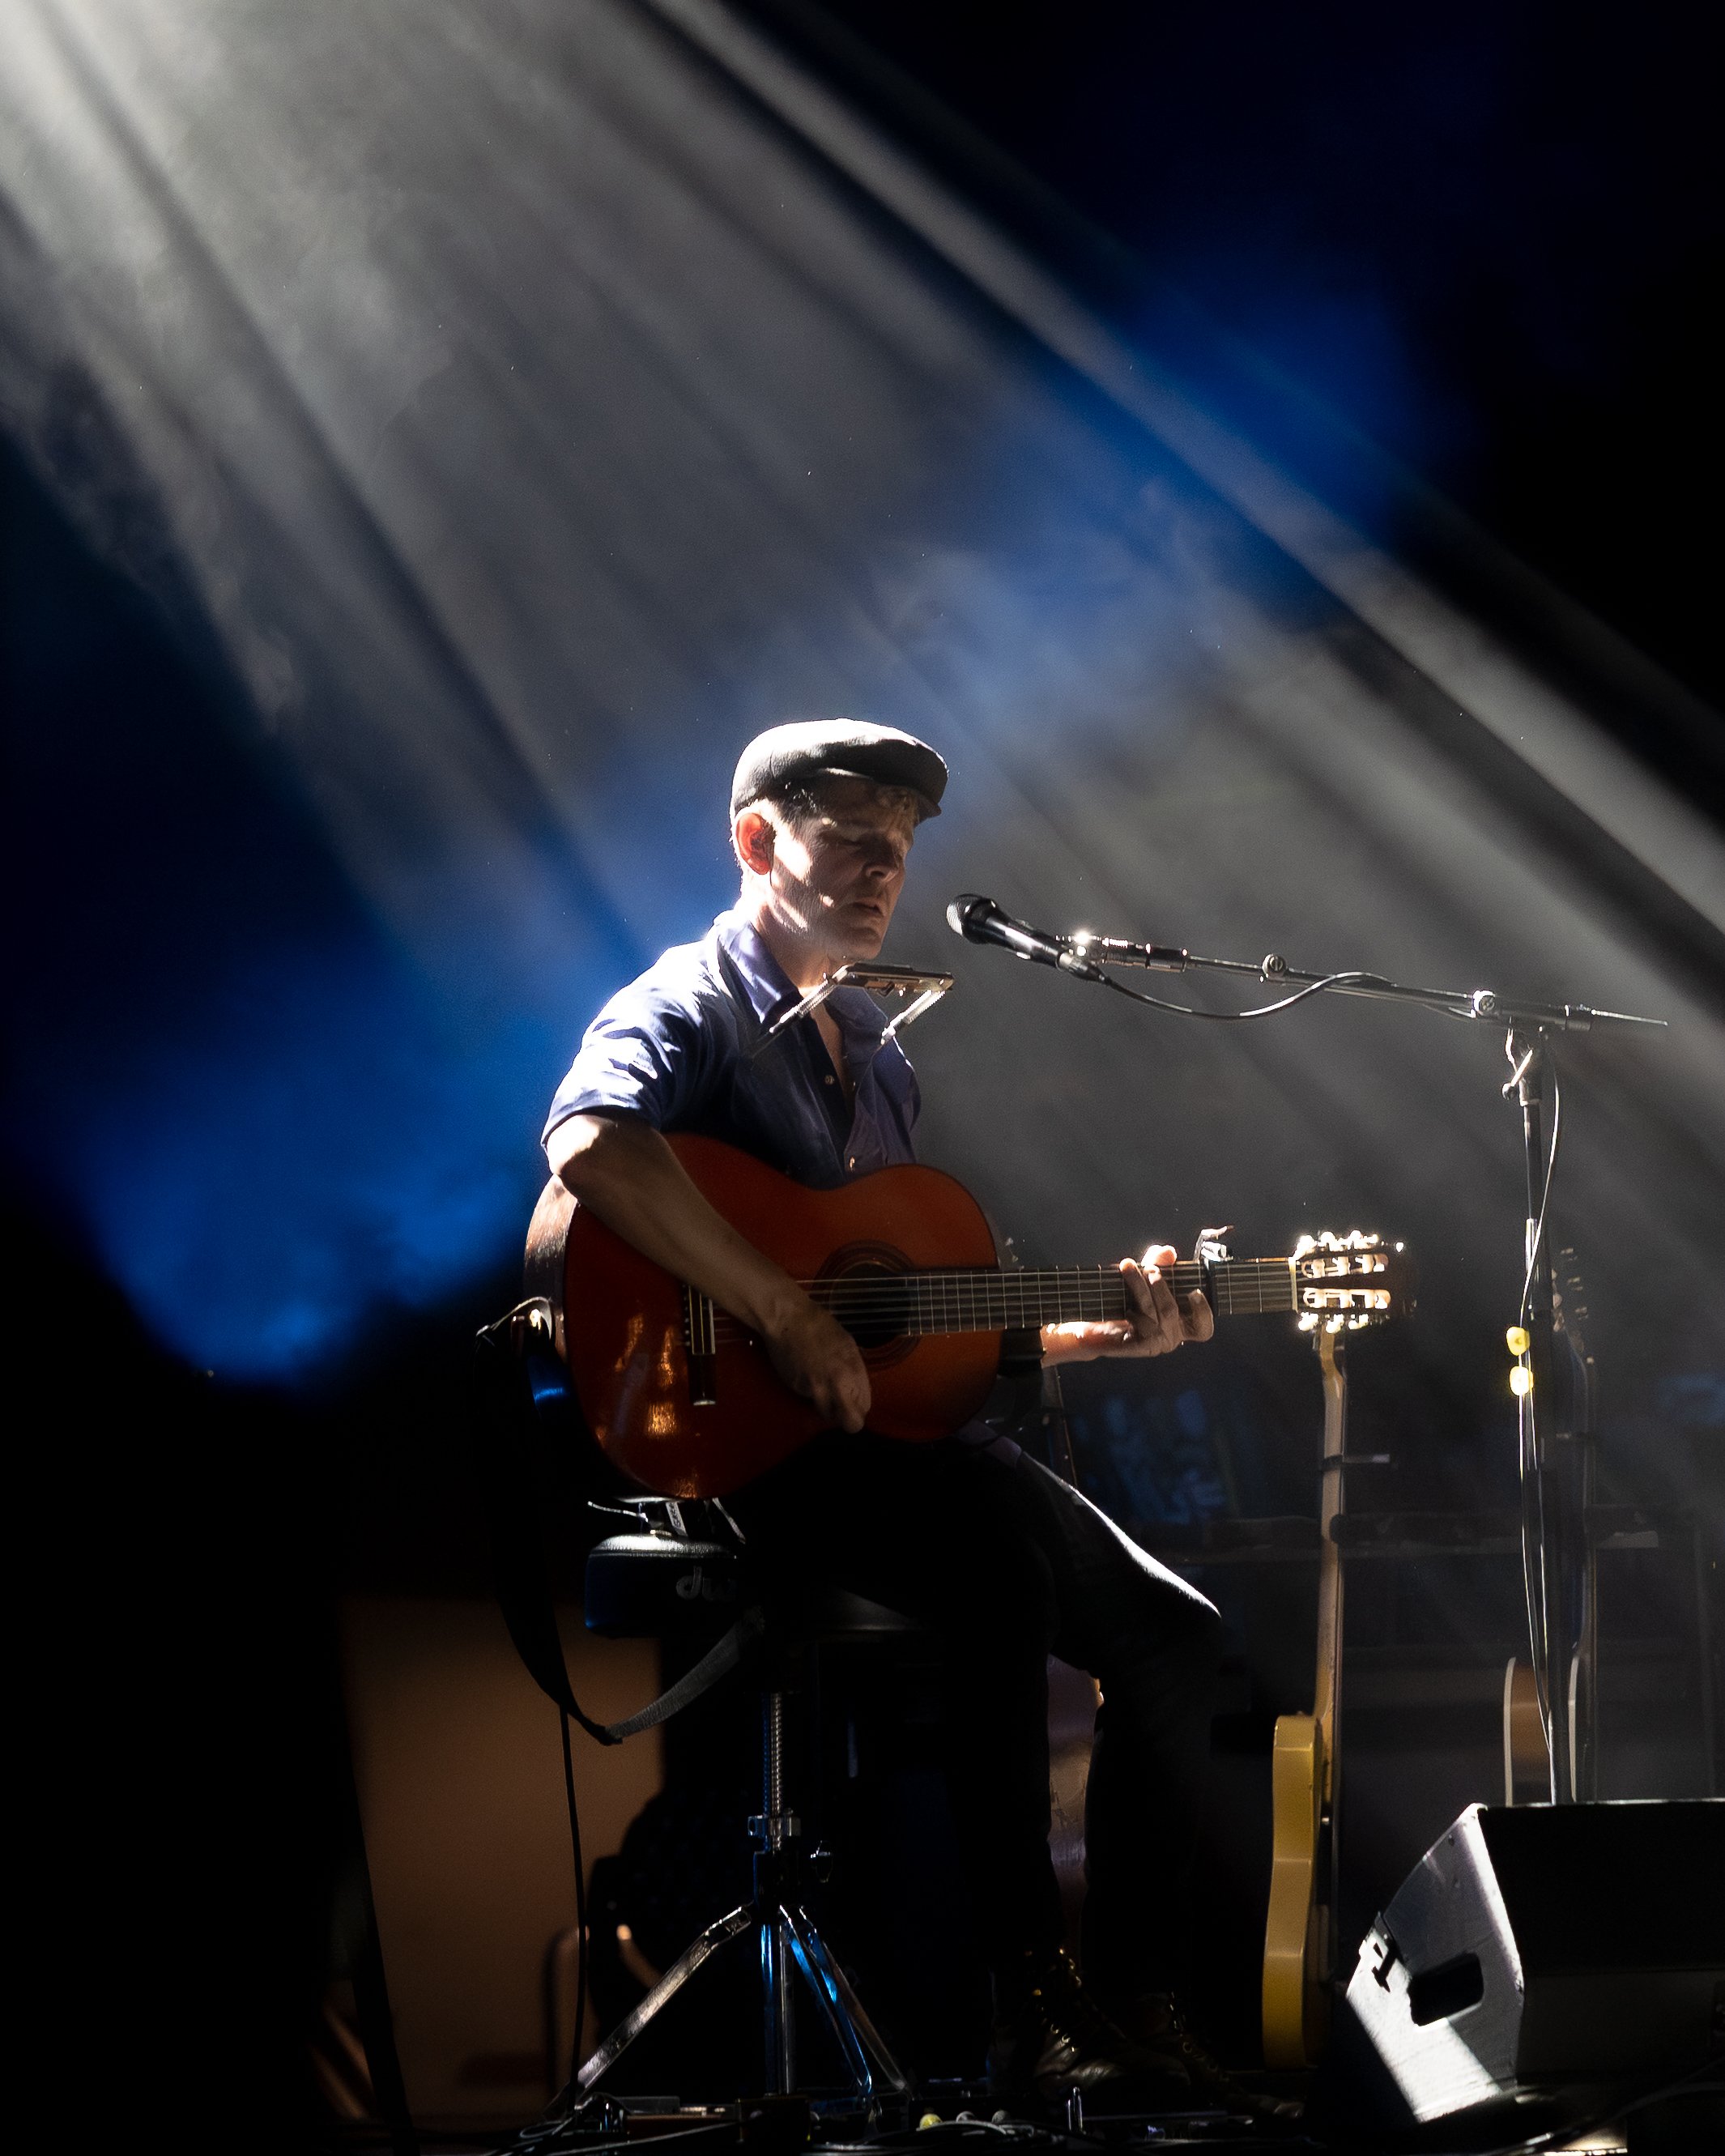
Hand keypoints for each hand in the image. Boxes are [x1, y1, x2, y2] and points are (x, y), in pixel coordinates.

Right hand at [765, 1296, 871, 1431]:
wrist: (786, 1319)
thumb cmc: (820, 1325)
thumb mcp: (847, 1344)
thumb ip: (854, 1370)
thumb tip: (855, 1391)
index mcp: (852, 1372)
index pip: (864, 1407)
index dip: (860, 1406)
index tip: (854, 1399)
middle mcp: (834, 1386)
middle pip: (850, 1423)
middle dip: (848, 1419)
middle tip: (843, 1407)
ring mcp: (813, 1390)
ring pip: (827, 1414)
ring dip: (828, 1407)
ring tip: (823, 1387)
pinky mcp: (796, 1389)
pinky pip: (809, 1399)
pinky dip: (810, 1392)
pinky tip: (806, 1373)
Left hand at [1042, 1244, 1214, 1363]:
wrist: (1094, 1322)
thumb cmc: (1125, 1298)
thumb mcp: (1143, 1275)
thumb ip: (1158, 1262)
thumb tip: (1168, 1251)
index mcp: (1181, 1324)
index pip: (1203, 1329)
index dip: (1203, 1312)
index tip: (1194, 1292)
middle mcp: (1172, 1337)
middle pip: (1172, 1310)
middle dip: (1161, 1286)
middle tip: (1150, 1269)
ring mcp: (1156, 1344)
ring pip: (1153, 1313)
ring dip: (1140, 1288)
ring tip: (1127, 1268)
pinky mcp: (1138, 1348)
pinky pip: (1140, 1326)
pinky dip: (1134, 1312)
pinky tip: (1126, 1305)